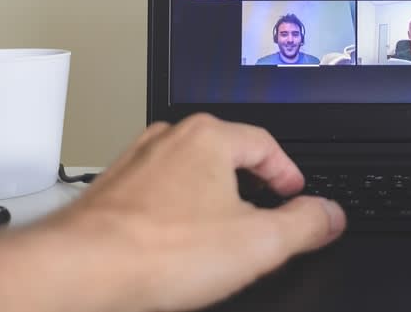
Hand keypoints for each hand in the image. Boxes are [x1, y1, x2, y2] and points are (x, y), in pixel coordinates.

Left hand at [48, 115, 345, 311]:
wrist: (80, 272)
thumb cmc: (158, 252)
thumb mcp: (258, 244)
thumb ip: (305, 225)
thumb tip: (330, 214)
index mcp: (209, 137)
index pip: (265, 144)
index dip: (288, 174)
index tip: (295, 196)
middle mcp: (170, 139)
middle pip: (226, 154)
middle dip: (250, 186)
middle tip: (265, 217)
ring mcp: (136, 163)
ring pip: (189, 173)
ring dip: (211, 200)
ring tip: (221, 235)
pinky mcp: (112, 191)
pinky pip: (158, 194)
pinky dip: (176, 215)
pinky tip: (178, 247)